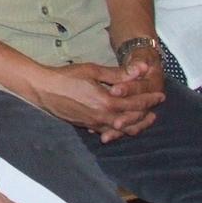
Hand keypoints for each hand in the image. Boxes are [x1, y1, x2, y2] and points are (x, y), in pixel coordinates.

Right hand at [33, 62, 164, 141]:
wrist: (42, 89)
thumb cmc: (66, 76)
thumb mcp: (92, 71)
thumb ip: (117, 73)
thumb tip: (139, 71)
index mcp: (107, 102)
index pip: (136, 103)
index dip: (150, 99)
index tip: (160, 96)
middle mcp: (103, 117)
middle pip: (132, 120)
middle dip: (146, 114)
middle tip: (155, 109)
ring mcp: (95, 124)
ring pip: (122, 130)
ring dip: (135, 125)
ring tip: (143, 120)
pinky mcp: (87, 126)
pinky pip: (108, 131)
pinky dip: (119, 129)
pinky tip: (120, 124)